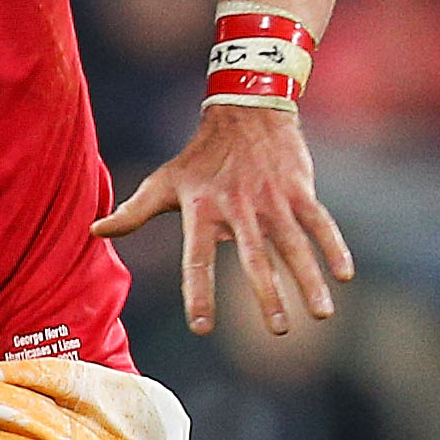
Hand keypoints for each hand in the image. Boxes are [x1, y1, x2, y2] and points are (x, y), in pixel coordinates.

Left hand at [97, 99, 356, 334]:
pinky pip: (319, 222)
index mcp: (202, 210)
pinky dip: (334, 247)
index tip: (203, 328)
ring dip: (308, 280)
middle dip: (268, 295)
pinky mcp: (299, 189)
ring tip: (321, 315)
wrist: (245, 108)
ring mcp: (272, 199)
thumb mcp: (164, 181)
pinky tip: (344, 276)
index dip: (199, 292)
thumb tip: (95, 231)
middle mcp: (238, 208)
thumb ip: (133, 212)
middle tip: (279, 331)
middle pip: (255, 257)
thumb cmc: (200, 154)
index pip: (198, 259)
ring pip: (293, 244)